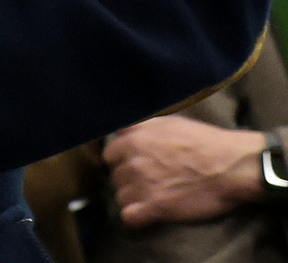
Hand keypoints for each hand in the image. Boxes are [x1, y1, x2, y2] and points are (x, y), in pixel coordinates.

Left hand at [106, 116, 265, 225]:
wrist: (232, 166)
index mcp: (135, 139)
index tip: (133, 166)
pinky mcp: (156, 207)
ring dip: (133, 199)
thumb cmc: (206, 142)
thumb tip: (122, 131)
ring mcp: (143, 184)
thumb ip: (141, 127)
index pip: (110, 153)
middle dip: (128, 180)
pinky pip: (129, 217)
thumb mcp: (169, 123)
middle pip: (115, 176)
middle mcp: (134, 160)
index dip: (121, 161)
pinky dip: (135, 218)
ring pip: (121, 197)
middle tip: (147, 184)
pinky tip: (147, 215)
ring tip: (150, 199)